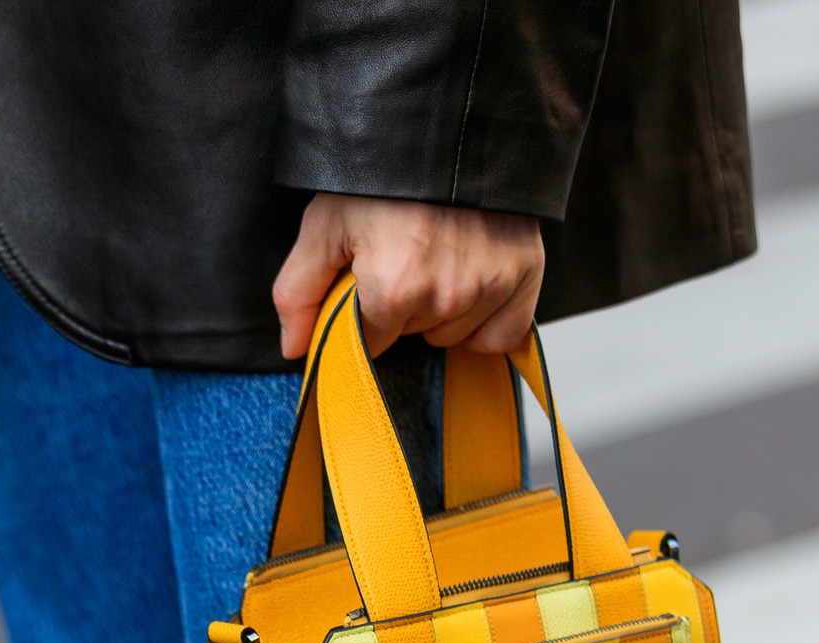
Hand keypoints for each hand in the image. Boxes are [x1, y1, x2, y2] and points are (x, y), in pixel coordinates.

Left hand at [274, 194, 542, 360]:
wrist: (447, 118)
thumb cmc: (380, 171)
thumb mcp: (326, 223)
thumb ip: (300, 290)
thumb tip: (293, 348)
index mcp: (394, 289)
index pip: (370, 344)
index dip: (364, 314)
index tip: (367, 278)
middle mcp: (447, 296)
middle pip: (414, 338)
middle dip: (401, 307)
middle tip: (403, 252)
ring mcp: (490, 287)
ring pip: (454, 336)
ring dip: (443, 310)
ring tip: (438, 254)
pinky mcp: (524, 276)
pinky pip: (500, 336)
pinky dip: (486, 321)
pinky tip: (471, 283)